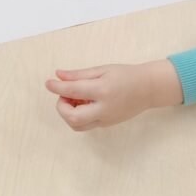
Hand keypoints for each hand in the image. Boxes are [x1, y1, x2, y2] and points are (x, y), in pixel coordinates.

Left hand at [45, 60, 182, 129]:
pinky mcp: (106, 125)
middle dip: (61, 106)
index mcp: (103, 90)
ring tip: (75, 99)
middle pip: (72, 117)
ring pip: (76, 125)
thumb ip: (79, 74)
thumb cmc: (125, 75)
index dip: (56, 87)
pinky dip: (78, 115)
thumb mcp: (102, 70)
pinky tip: (84, 104)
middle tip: (65, 95)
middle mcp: (104, 109)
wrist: (147, 89)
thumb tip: (58, 75)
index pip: (72, 91)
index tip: (48, 83)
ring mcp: (105, 120)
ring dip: (68, 113)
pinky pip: (85, 125)